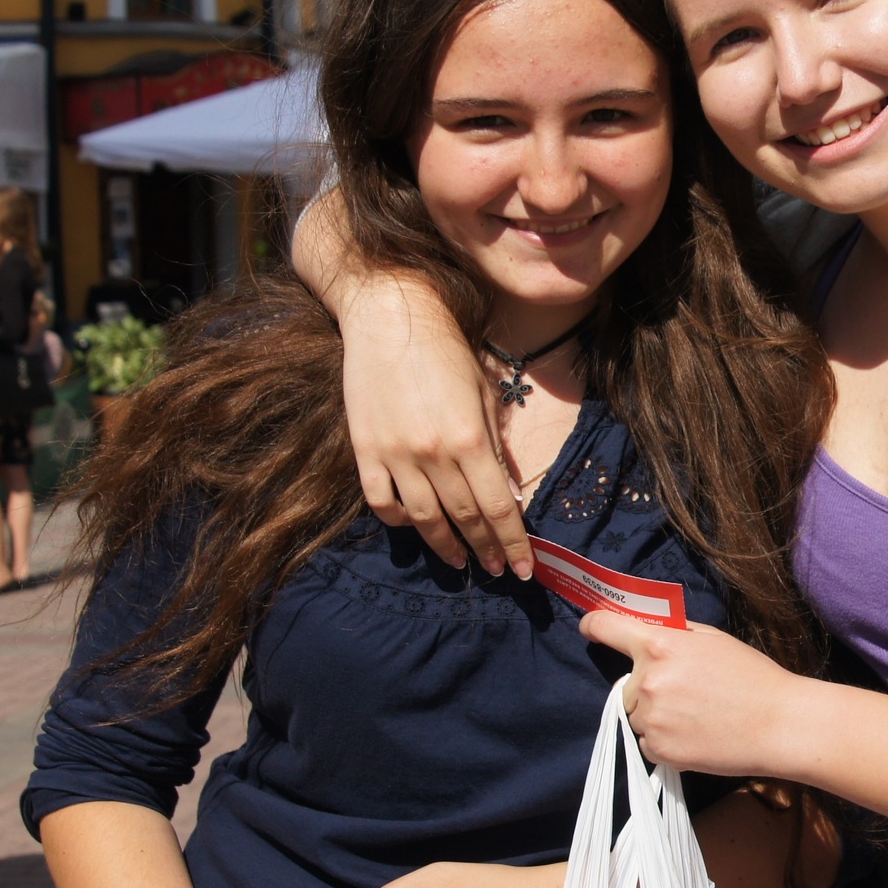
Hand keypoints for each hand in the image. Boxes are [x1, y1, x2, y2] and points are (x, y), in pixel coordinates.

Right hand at [336, 275, 532, 578]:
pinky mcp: (364, 450)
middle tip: (496, 569)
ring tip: (461, 561)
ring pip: (422, 519)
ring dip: (445, 545)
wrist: (391, 316)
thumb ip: (496, 448)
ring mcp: (394, 455)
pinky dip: (399, 520)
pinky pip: (381, 502)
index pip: (497, 509)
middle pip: (463, 518)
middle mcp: (433, 454)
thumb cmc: (447, 352)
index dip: (512, 544)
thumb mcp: (485, 395)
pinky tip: (415, 525)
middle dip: (485, 549)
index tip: (523, 570)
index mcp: (470, 439)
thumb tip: (508, 496)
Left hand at [578, 613, 809, 781]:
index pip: (606, 627)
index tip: (591, 628)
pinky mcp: (660, 751)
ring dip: (657, 717)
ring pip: (637, 716)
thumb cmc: (752, 676)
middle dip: (647, 688)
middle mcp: (647, 681)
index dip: (594, 625)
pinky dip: (666, 741)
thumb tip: (646, 629)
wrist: (779, 724)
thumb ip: (674, 633)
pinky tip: (697, 735)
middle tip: (687, 693)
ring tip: (697, 717)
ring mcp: (651, 719)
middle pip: (627, 686)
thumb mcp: (713, 639)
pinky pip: (648, 743)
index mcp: (660, 645)